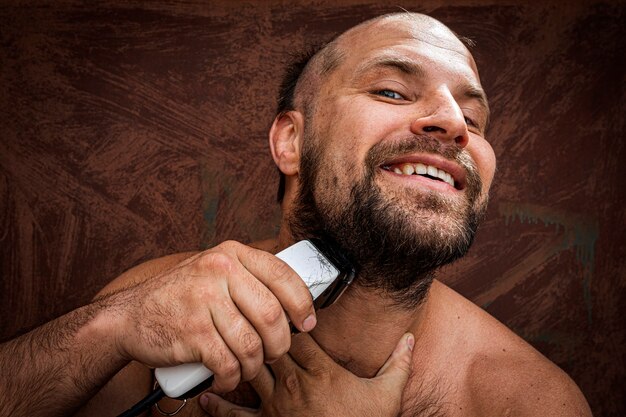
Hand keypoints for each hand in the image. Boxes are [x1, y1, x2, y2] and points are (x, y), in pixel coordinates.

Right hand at [111, 240, 316, 392]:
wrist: (129, 317)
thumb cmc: (181, 298)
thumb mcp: (215, 272)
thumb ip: (249, 279)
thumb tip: (295, 301)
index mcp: (232, 254)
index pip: (283, 275)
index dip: (302, 303)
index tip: (307, 323)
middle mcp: (220, 270)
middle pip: (272, 315)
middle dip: (280, 343)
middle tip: (274, 353)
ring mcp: (204, 300)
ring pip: (252, 345)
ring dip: (255, 365)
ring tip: (247, 367)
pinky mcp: (192, 332)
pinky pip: (229, 364)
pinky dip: (232, 378)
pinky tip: (227, 376)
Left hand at [199, 332, 414, 415]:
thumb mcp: (388, 396)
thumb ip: (398, 364)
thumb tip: (409, 340)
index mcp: (322, 371)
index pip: (298, 332)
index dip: (290, 318)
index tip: (284, 307)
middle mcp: (295, 383)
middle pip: (270, 343)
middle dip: (262, 329)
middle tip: (248, 313)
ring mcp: (277, 405)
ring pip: (250, 367)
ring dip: (239, 353)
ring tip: (223, 337)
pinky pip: (236, 415)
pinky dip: (218, 405)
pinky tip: (203, 395)